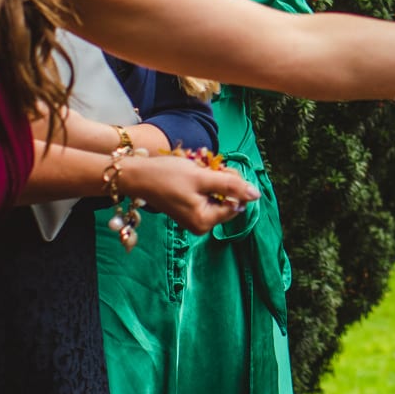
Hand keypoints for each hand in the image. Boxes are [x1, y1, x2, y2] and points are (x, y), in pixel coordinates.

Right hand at [121, 153, 258, 233]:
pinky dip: (204, 182)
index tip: (216, 170)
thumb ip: (231, 186)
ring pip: (219, 194)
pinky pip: (207, 194)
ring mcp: (195, 218)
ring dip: (213, 179)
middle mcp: (201, 225)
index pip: (237, 202)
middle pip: (229, 200)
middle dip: (222, 180)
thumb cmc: (168, 176)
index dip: (232, 183)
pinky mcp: (189, 209)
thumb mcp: (203, 178)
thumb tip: (256, 195)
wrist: (137, 175)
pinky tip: (193, 175)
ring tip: (197, 170)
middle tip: (205, 168)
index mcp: (205, 221)